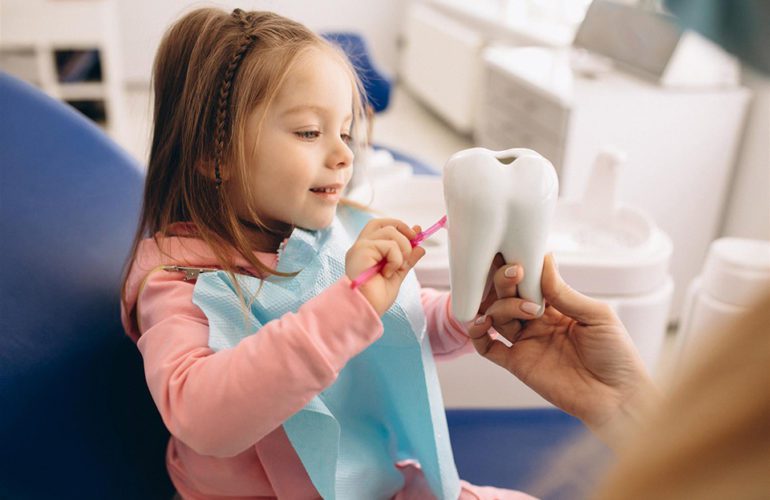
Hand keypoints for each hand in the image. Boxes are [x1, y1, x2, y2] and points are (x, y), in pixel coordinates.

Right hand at [345, 218, 424, 315]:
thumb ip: (407, 260)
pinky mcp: (362, 250)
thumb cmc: (375, 298)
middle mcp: (361, 246)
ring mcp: (360, 247)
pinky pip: (390, 245)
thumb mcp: (397, 275)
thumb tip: (420, 246)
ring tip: (396, 268)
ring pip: (391, 232)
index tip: (416, 234)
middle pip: (383, 223)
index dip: (400, 226)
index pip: (381, 227)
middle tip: (414, 242)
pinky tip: (387, 273)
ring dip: (403, 250)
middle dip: (403, 229)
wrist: (366, 310)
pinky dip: (396, 259)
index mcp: (367, 251)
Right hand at [467, 254, 655, 445]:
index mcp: (557, 307)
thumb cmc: (617, 356)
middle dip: (506, 281)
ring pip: (497, 316)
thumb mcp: (596, 315)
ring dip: (502, 305)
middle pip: (508, 295)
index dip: (522, 268)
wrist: (618, 398)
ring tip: (524, 309)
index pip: (530, 282)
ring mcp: (526, 343)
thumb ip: (564, 292)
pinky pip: (488, 348)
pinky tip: (480, 324)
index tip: (517, 253)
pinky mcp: (518, 364)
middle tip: (514, 272)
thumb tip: (545, 259)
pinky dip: (477, 335)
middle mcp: (537, 322)